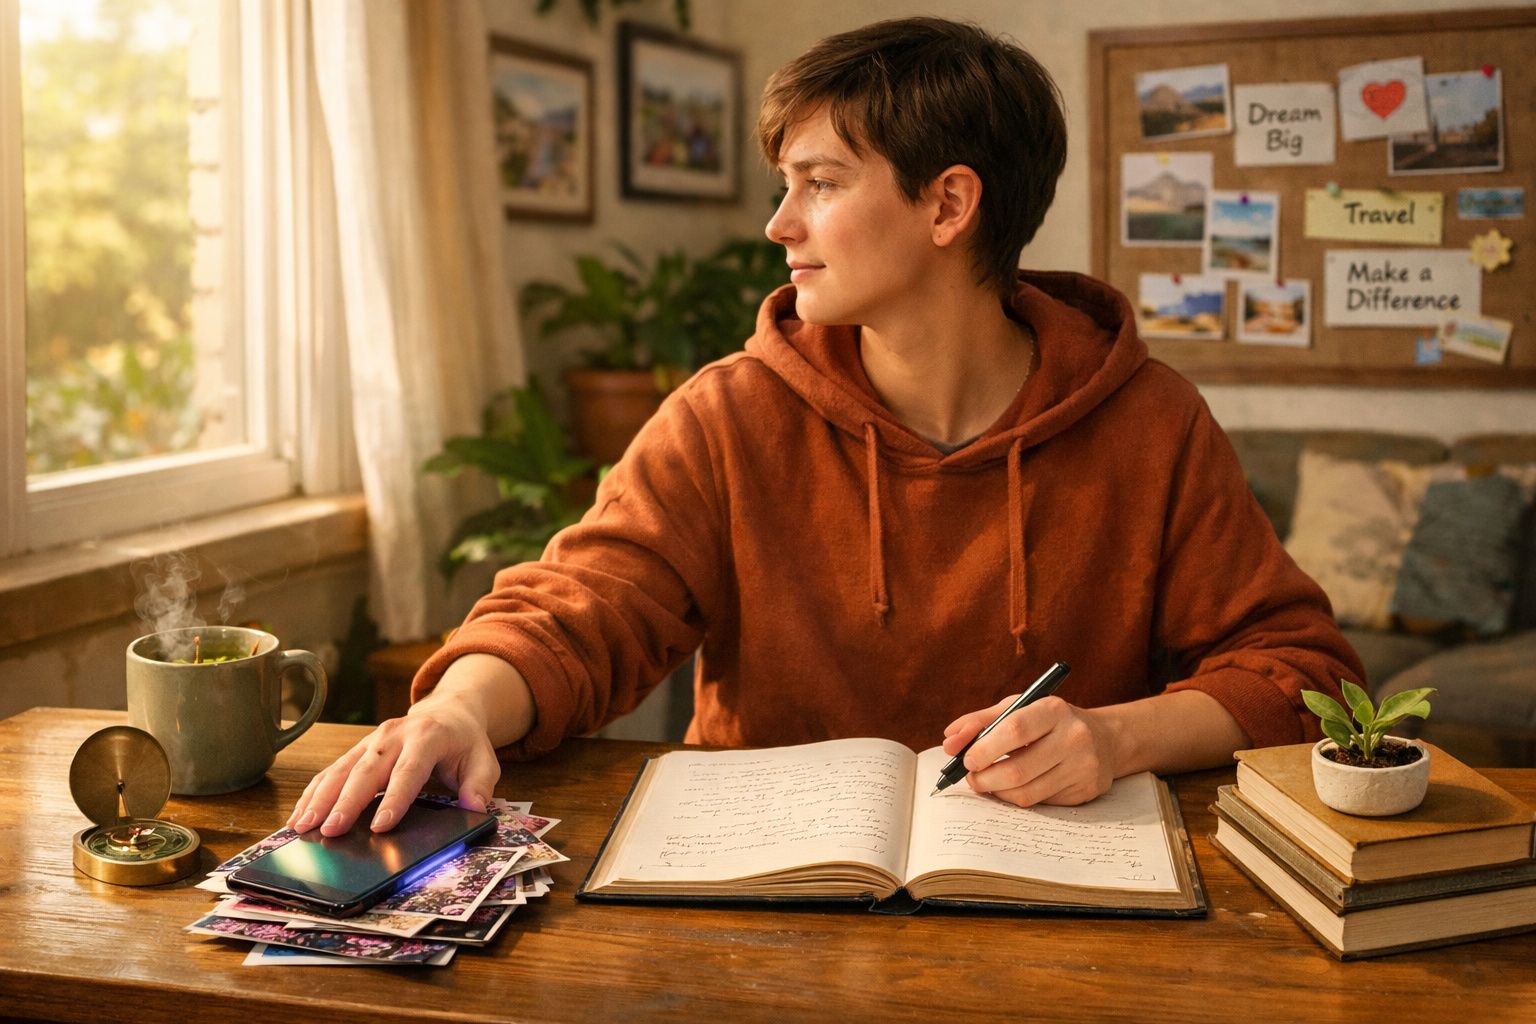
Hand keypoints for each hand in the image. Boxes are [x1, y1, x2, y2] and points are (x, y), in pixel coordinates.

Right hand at [285, 696, 501, 836]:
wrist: (448, 711)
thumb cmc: (465, 743)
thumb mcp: (484, 761)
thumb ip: (480, 785)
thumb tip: (474, 807)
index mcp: (427, 737)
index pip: (409, 771)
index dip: (395, 799)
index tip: (380, 826)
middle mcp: (394, 735)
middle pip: (367, 771)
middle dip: (346, 803)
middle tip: (330, 831)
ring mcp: (372, 740)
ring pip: (341, 770)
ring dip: (320, 799)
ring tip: (301, 827)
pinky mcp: (358, 749)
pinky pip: (331, 771)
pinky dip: (313, 794)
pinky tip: (298, 816)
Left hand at [941, 695, 1116, 806]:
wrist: (1105, 739)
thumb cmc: (1049, 721)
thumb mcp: (1018, 708)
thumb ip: (980, 721)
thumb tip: (949, 740)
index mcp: (1054, 709)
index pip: (1015, 729)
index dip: (986, 748)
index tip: (966, 759)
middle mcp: (1073, 737)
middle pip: (1019, 769)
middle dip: (985, 778)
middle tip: (971, 777)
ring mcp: (1083, 767)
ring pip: (1027, 792)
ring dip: (997, 791)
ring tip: (986, 782)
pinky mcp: (1085, 791)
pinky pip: (1040, 803)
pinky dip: (1018, 797)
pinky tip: (1013, 786)